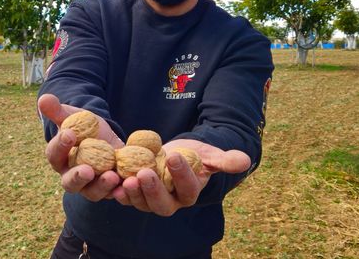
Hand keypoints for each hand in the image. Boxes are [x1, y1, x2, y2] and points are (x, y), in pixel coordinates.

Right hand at [38, 94, 124, 201]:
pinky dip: (120, 192)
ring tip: (112, 176)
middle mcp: (72, 176)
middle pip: (70, 183)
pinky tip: (127, 185)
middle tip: (88, 170)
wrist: (105, 136)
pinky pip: (114, 194)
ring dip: (102, 186)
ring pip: (92, 192)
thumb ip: (58, 110)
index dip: (60, 145)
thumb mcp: (73, 116)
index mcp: (59, 158)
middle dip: (78, 177)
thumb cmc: (83, 127)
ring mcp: (91, 185)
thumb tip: (43, 99)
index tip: (70, 134)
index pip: (54, 155)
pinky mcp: (109, 188)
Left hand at [111, 139, 250, 215]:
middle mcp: (170, 202)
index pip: (187, 188)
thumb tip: (245, 160)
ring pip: (142, 203)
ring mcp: (151, 200)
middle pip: (162, 204)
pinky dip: (119, 191)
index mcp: (190, 193)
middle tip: (145, 173)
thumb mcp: (211, 154)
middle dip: (153, 190)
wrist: (176, 155)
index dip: (181, 175)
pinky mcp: (135, 193)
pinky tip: (113, 181)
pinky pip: (126, 196)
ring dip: (134, 193)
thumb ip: (225, 160)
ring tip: (127, 177)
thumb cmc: (197, 155)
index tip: (175, 156)